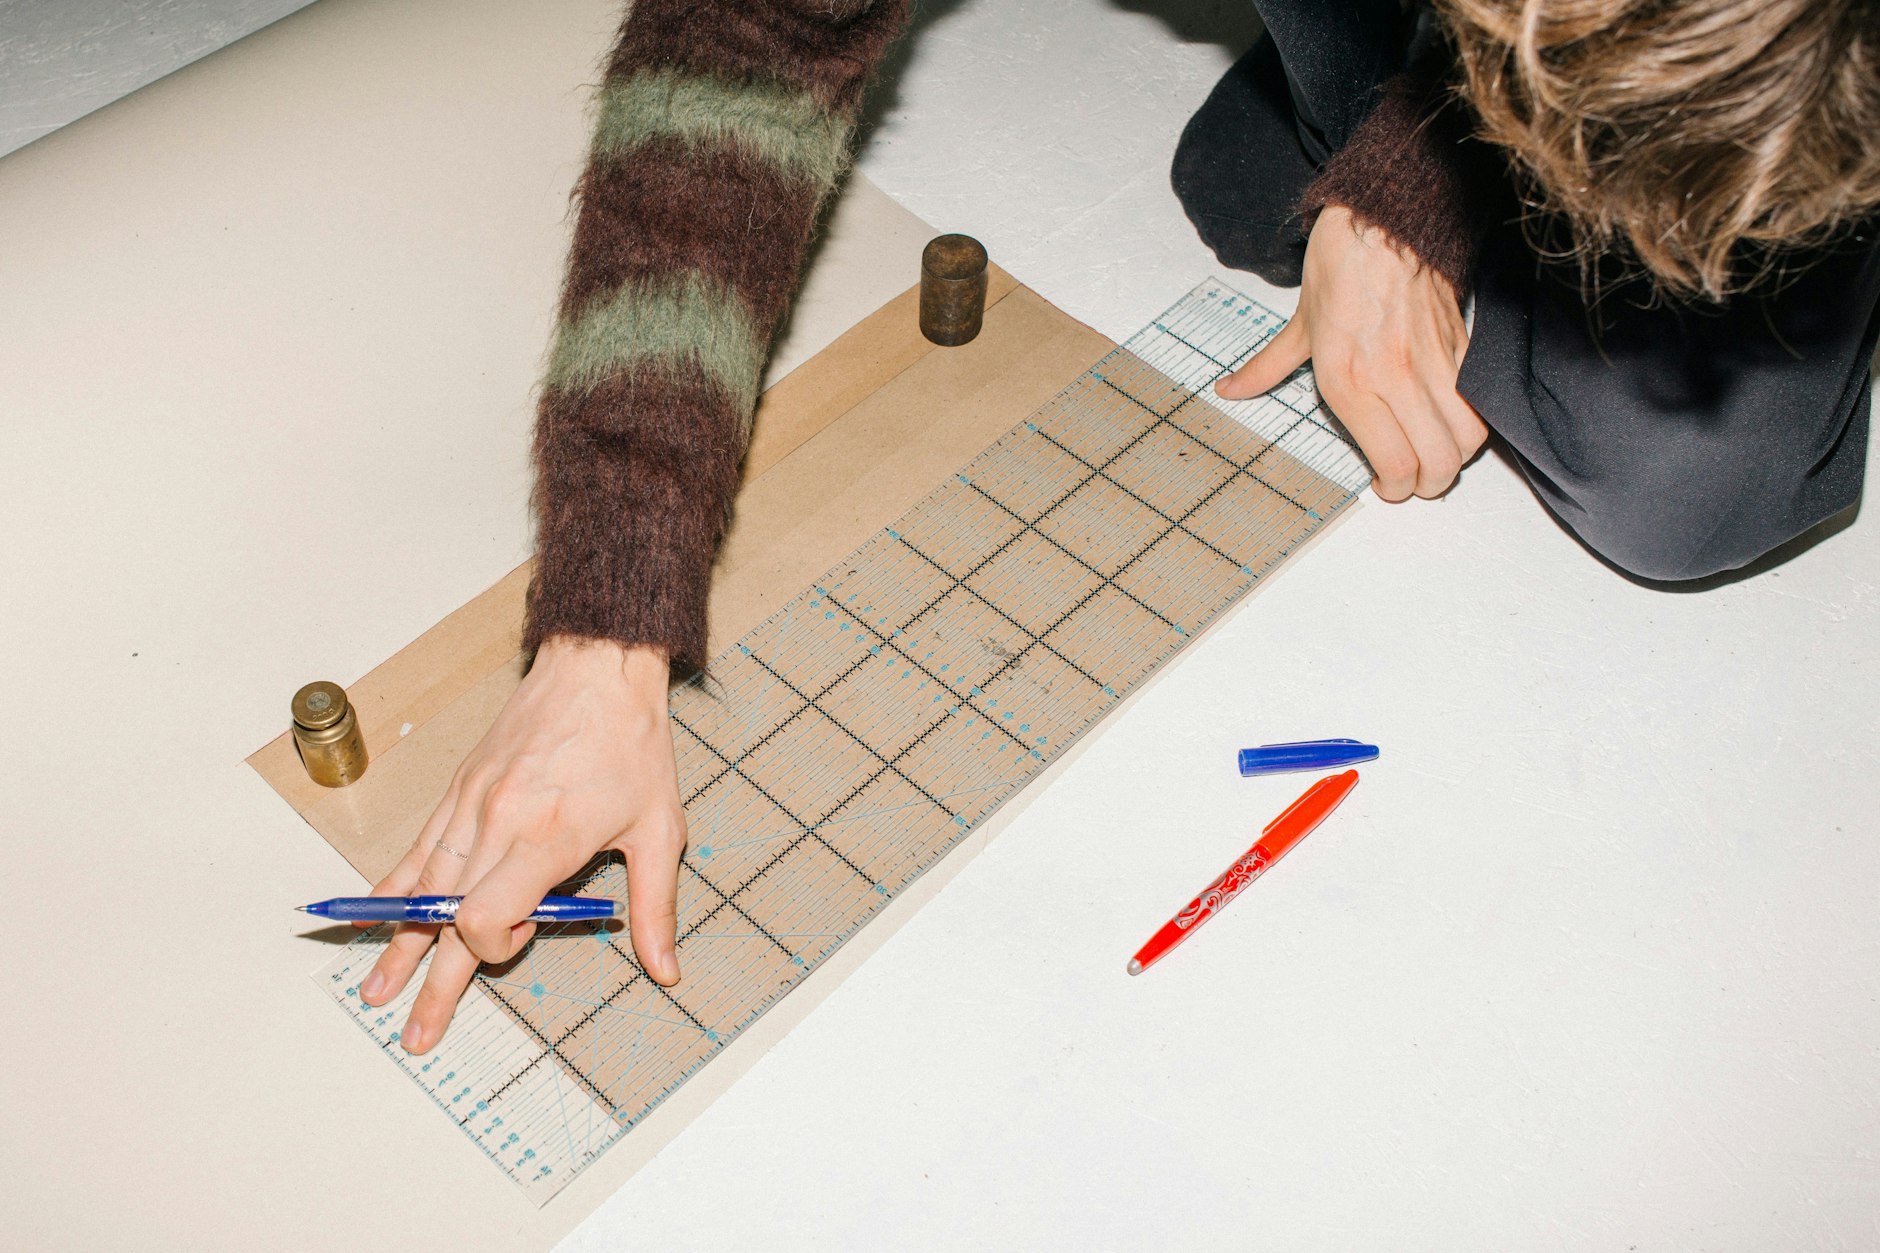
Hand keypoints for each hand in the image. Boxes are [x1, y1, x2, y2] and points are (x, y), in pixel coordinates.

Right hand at [357, 637, 686, 1053]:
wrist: (598, 668)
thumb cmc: (632, 745)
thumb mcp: (658, 830)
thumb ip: (654, 907)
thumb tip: (665, 969)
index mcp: (544, 837)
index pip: (485, 918)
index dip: (495, 949)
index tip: (523, 941)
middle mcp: (495, 823)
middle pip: (446, 918)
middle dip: (431, 983)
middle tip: (415, 1035)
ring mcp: (470, 804)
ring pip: (422, 887)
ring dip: (398, 943)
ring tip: (377, 988)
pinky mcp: (460, 789)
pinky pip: (419, 848)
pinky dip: (396, 886)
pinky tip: (373, 913)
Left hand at [1216, 205, 1485, 500]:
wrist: (1383, 215)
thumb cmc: (1340, 263)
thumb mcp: (1298, 324)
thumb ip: (1266, 368)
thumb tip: (1231, 391)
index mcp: (1350, 380)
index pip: (1393, 462)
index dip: (1395, 488)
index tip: (1385, 486)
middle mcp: (1396, 377)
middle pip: (1438, 462)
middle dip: (1428, 485)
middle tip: (1413, 482)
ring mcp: (1434, 362)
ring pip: (1468, 439)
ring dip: (1455, 460)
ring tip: (1435, 457)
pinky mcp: (1461, 345)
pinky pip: (1480, 401)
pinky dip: (1472, 424)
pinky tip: (1453, 423)